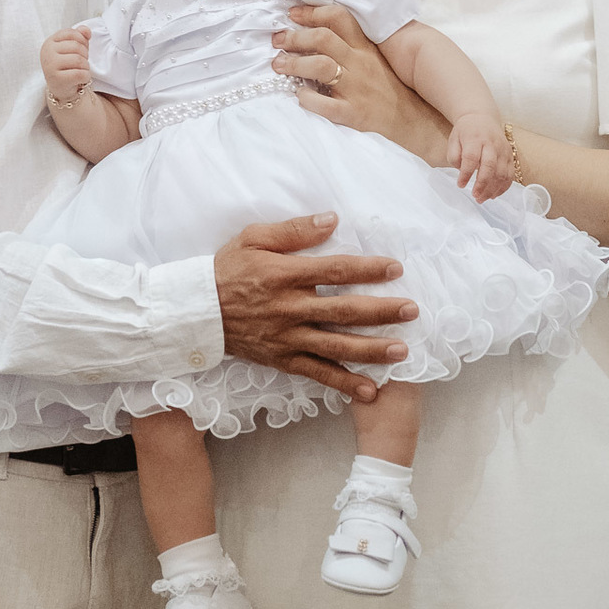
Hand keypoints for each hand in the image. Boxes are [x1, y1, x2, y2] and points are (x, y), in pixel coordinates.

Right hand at [41, 28, 91, 104]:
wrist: (62, 88)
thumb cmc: (68, 65)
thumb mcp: (73, 47)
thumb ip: (80, 35)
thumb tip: (86, 30)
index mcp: (50, 42)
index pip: (71, 33)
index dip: (82, 40)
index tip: (81, 50)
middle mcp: (47, 52)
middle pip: (76, 46)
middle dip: (85, 55)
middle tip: (81, 63)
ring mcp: (50, 66)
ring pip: (79, 60)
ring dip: (86, 66)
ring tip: (81, 70)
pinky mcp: (57, 80)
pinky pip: (80, 74)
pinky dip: (86, 76)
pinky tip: (81, 79)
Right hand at [214, 212, 418, 401]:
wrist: (196, 310)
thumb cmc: (227, 268)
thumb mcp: (254, 238)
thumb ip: (294, 230)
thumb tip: (332, 219)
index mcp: (285, 275)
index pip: (334, 271)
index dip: (367, 270)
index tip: (395, 268)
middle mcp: (290, 308)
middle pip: (343, 311)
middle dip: (381, 311)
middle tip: (411, 310)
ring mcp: (287, 337)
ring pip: (335, 346)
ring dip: (371, 349)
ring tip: (402, 350)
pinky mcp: (282, 359)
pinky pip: (317, 373)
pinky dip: (344, 383)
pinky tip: (369, 389)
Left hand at [273, 4, 449, 163]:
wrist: (415, 122)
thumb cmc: (390, 89)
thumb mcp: (376, 60)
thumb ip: (352, 45)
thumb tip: (315, 31)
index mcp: (366, 48)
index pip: (339, 18)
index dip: (312, 12)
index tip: (292, 13)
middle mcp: (361, 64)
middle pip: (323, 38)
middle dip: (295, 37)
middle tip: (277, 40)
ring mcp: (357, 89)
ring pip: (320, 66)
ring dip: (294, 63)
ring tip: (278, 65)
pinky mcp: (353, 114)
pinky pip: (325, 104)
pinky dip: (307, 98)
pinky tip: (298, 95)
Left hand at [447, 112, 514, 202]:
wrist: (482, 118)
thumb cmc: (465, 132)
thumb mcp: (453, 139)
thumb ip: (454, 156)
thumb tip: (462, 172)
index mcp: (475, 138)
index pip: (471, 158)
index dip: (466, 173)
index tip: (460, 185)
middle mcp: (491, 143)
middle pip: (490, 166)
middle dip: (482, 184)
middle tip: (475, 196)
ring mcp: (503, 149)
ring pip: (502, 173)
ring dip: (493, 189)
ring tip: (482, 199)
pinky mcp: (510, 156)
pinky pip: (510, 174)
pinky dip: (503, 187)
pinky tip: (494, 195)